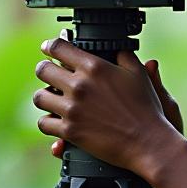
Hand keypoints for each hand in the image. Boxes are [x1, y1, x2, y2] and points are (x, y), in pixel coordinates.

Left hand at [48, 57, 182, 157]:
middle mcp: (80, 85)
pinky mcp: (70, 131)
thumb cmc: (146, 108)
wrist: (147, 142)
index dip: (51, 46)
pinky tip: (55, 120)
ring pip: (39, 97)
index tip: (49, 48)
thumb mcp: (139, 74)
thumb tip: (117, 48)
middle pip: (43, 70)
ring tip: (52, 98)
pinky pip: (44, 123)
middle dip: (46, 70)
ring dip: (45, 96)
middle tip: (51, 75)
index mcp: (94, 67)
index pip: (58, 47)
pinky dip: (48, 122)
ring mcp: (72, 109)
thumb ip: (125, 56)